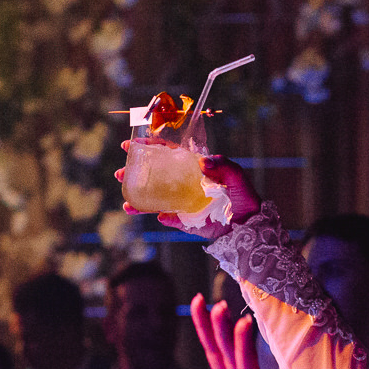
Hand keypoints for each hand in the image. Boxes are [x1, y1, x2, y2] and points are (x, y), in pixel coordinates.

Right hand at [114, 151, 260, 239]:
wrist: (249, 224)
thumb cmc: (243, 196)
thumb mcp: (236, 175)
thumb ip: (223, 165)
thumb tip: (202, 162)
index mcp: (191, 167)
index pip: (166, 154)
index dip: (147, 147)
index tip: (129, 145)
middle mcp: (183, 183)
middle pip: (154, 176)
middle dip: (134, 174)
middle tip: (119, 173)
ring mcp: (183, 203)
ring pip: (156, 199)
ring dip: (140, 200)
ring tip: (126, 203)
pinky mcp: (187, 222)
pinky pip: (171, 220)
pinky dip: (164, 218)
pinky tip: (158, 216)